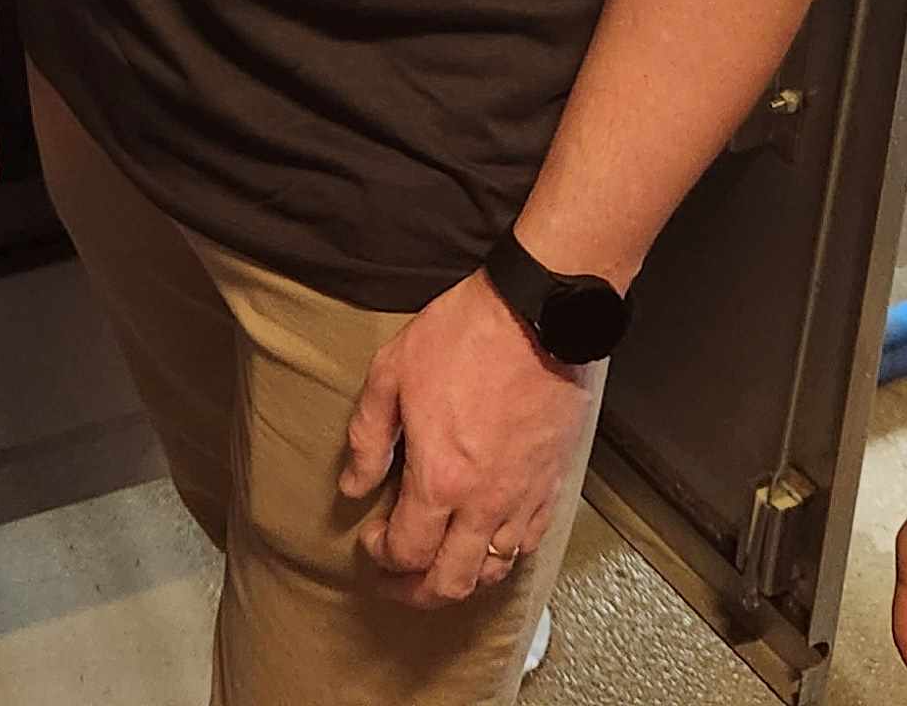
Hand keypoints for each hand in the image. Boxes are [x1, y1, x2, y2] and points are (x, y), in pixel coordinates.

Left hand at [338, 271, 596, 608]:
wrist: (538, 315)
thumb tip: (354, 486)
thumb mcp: (392, 373)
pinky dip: (501, 557)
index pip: (407, 551)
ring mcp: (524, 497)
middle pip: (450, 582)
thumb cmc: (465, 336)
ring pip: (492, 572)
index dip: (382, 556)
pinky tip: (484, 543)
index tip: (372, 538)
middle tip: (396, 581)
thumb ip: (368, 437)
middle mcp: (484, 503)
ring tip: (438, 567)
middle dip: (415, 592)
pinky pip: (527, 544)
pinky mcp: (552, 484)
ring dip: (459, 580)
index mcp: (440, 480)